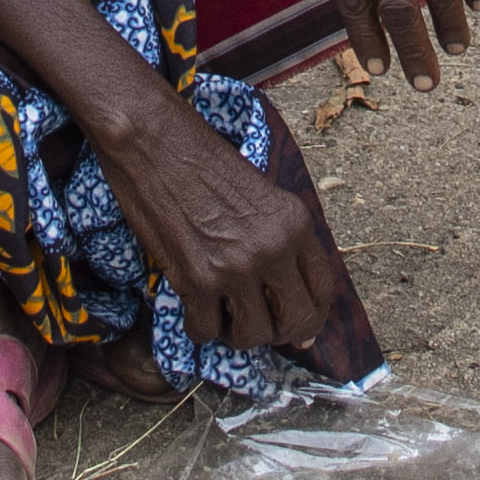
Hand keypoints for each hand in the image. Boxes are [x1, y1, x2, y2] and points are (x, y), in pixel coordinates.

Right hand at [93, 86, 354, 359]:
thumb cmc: (205, 164)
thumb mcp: (264, 195)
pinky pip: (205, 332)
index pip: (323, 290)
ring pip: (252, 335)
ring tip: (224, 313)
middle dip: (281, 333)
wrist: (156, 144)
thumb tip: (289, 296)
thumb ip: (282, 240)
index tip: (301, 329)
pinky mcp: (196, 281)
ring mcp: (235, 268)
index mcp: (296, 224)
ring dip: (237, 333)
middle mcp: (273, 249)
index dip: (313, 317)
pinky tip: (195, 308)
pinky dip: (199, 327)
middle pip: (296, 321)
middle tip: (261, 327)